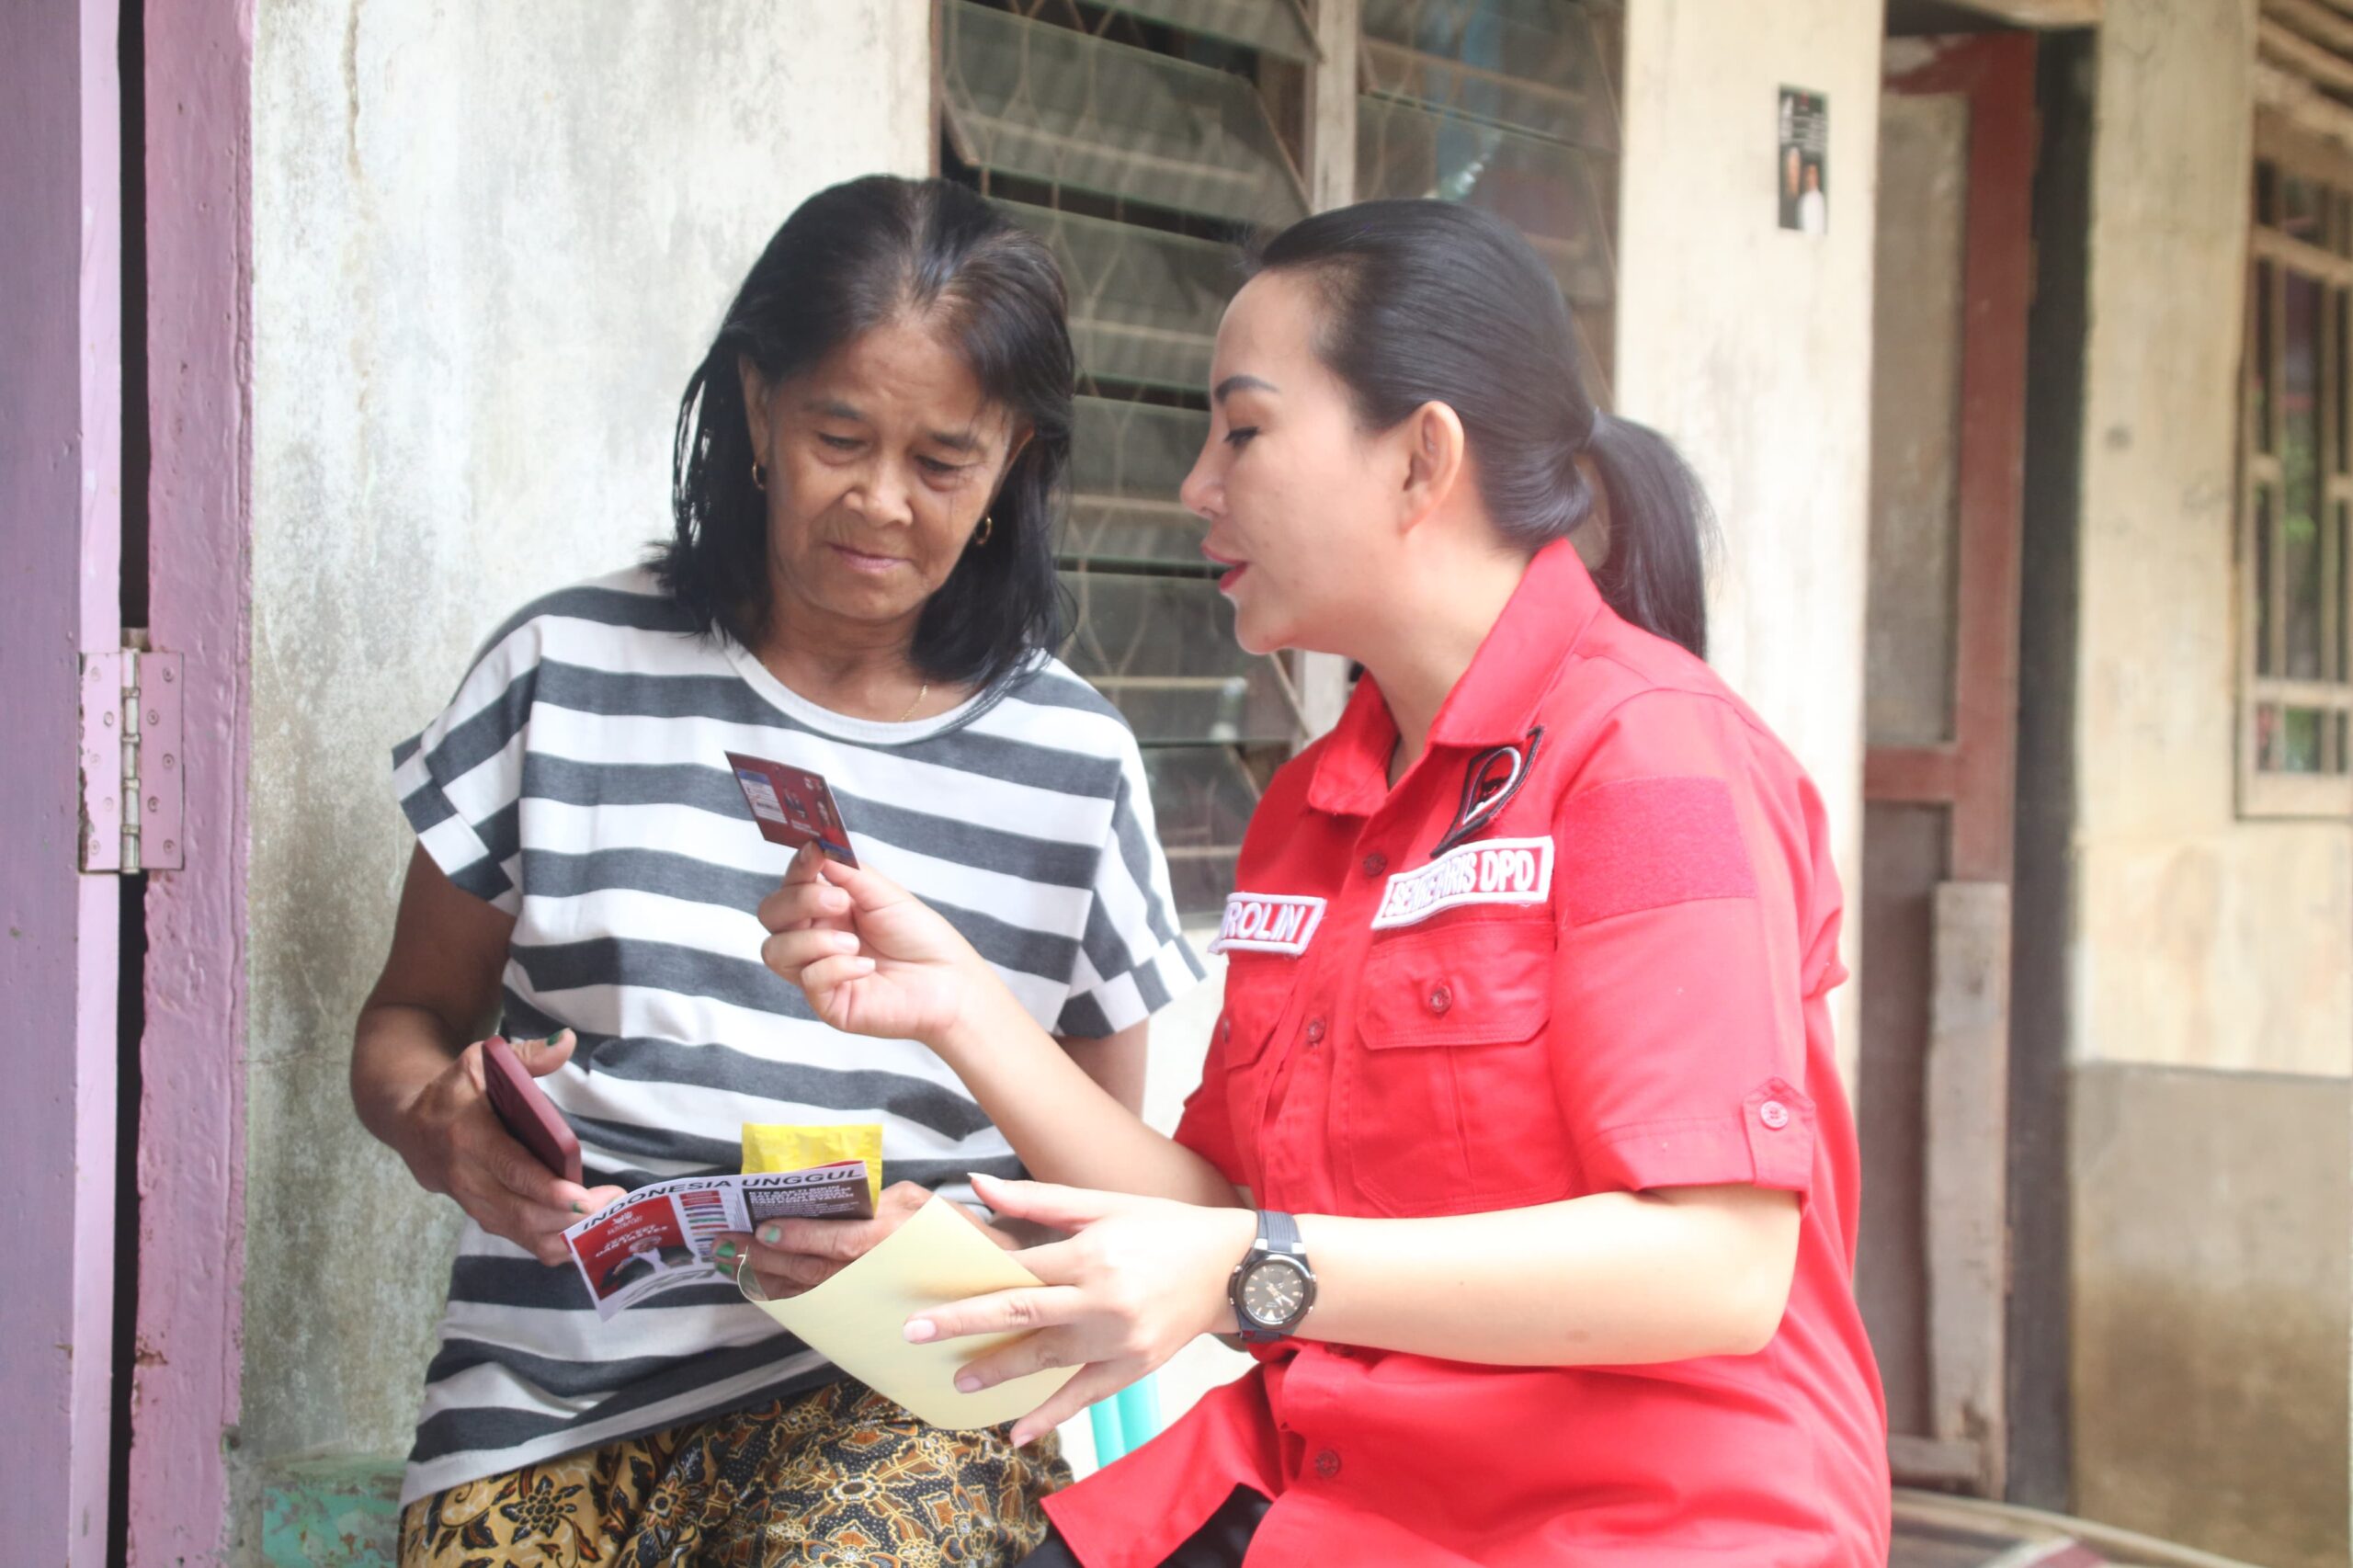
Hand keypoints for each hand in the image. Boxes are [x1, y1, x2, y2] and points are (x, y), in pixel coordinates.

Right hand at [390, 1030, 623, 1265]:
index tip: (583, 1197)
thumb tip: (566, 1042)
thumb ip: (525, 1055)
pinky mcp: (482, 1215)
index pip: (512, 1170)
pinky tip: (584, 1236)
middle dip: (568, 1216)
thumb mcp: (479, 1061)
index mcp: (469, 1137)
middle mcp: (468, 1178)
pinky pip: (519, 1239)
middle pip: (522, 1211)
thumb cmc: (453, 1090)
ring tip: (606, 1219)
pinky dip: (552, 1243)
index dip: (547, 1189)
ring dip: (565, 1233)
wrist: (410, 1124)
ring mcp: (473, 1202)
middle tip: (611, 1205)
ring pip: (521, 1232)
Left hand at [712, 1180, 959, 1299]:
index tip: (761, 1228)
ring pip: (807, 1290)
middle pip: (808, 1268)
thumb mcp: (922, 1204)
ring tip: (728, 1264)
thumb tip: (842, 1200)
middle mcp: (871, 1275)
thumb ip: (881, 1200)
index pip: (832, 1239)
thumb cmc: (956, 1235)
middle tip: (723, 1245)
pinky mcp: (863, 1314)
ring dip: (764, 1278)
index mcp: (887, 1241)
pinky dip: (786, 1297)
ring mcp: (865, 1299)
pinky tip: (761, 1286)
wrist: (987, 1282)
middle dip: (762, 1257)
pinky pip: (819, 1307)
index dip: (795, 1236)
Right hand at [756, 844, 988, 1047]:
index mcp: (826, 908)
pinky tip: (865, 967)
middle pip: (770, 914)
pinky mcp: (827, 1002)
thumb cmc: (920, 937)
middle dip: (798, 901)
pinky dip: (835, 967)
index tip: (813, 853)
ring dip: (815, 940)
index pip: (790, 884)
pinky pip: (808, 980)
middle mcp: (815, 936)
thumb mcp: (884, 894)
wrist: (949, 981)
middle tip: (839, 900)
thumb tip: (817, 847)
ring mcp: (816, 970)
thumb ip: (848, 872)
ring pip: (775, 950)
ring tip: (854, 943)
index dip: (797, 867)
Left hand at [904, 1173, 1256, 1446]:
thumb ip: (1038, 1201)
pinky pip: (1085, 1395)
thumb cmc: (1165, 1227)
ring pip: (1048, 1358)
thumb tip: (978, 1186)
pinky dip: (1051, 1414)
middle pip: (1022, 1315)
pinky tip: (1018, 1431)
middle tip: (917, 1335)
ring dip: (1001, 1372)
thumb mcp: (1104, 1204)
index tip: (929, 1294)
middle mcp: (1103, 1299)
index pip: (1018, 1272)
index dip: (970, 1283)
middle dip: (965, 1326)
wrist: (1232, 1267)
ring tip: (960, 1381)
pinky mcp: (1135, 1366)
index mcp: (1093, 1254)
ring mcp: (1120, 1338)